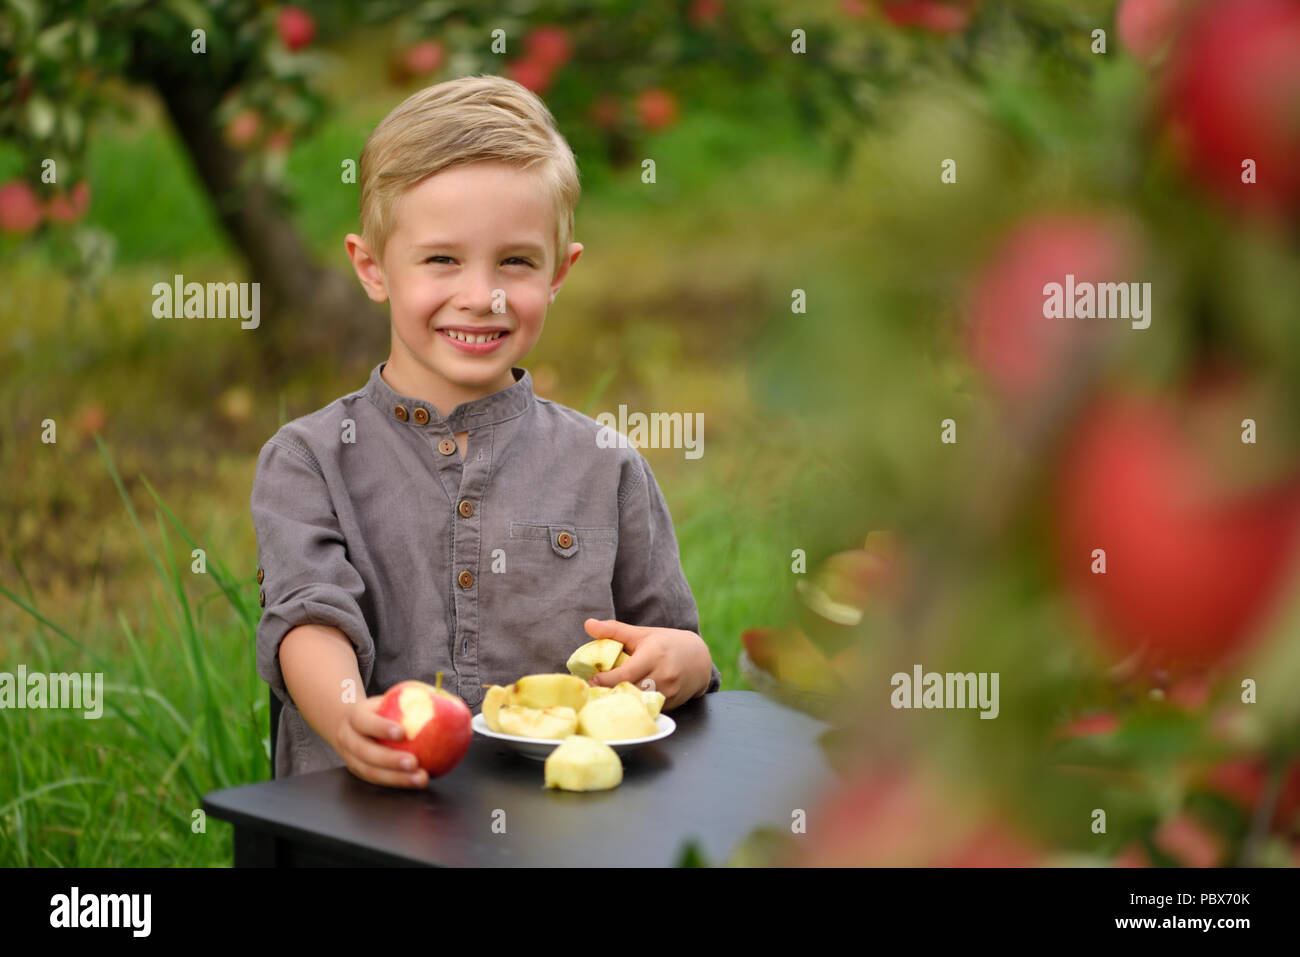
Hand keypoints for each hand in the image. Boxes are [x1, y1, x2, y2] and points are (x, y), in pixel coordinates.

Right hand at [333, 695, 428, 788]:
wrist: (350, 724)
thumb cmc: (379, 710)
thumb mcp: (388, 698)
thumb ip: (410, 697)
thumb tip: (443, 695)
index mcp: (355, 717)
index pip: (365, 721)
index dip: (381, 727)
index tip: (402, 732)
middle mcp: (348, 739)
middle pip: (365, 752)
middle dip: (390, 760)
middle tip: (414, 763)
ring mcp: (351, 759)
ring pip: (371, 772)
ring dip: (397, 778)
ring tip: (421, 778)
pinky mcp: (359, 772)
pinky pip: (378, 781)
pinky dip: (398, 782)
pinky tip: (418, 781)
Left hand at [582, 618, 712, 710]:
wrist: (699, 658)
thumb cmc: (666, 643)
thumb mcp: (641, 634)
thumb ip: (614, 630)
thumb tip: (588, 624)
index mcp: (653, 655)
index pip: (625, 674)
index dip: (605, 680)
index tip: (591, 680)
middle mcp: (663, 675)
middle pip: (630, 690)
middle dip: (610, 692)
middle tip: (593, 690)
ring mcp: (669, 691)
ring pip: (638, 702)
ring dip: (622, 700)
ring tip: (607, 695)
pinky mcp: (672, 704)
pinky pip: (648, 707)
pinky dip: (635, 705)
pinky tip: (626, 700)